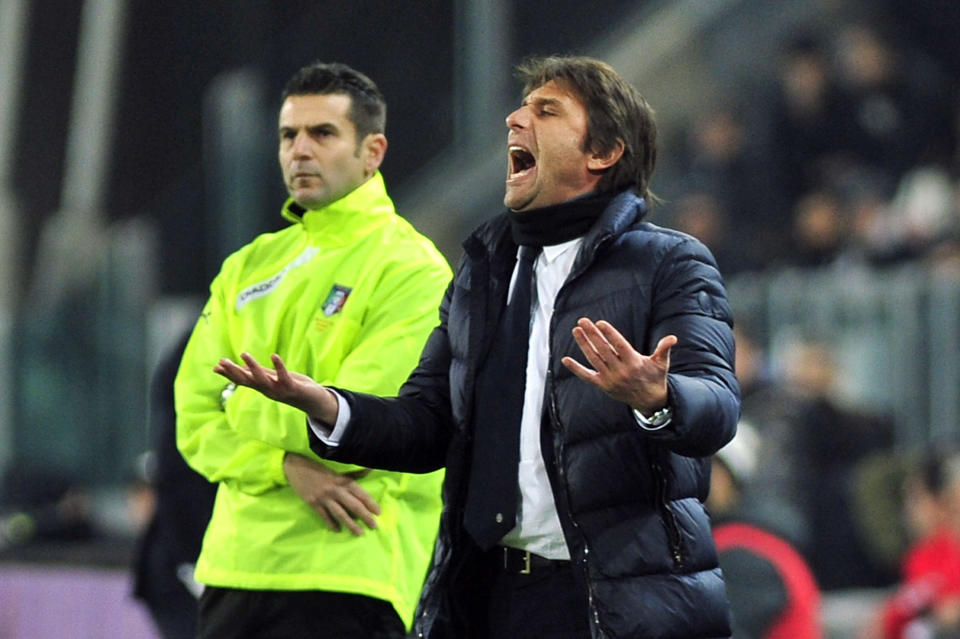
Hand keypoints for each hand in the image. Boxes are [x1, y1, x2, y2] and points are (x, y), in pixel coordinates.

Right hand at [214, 352, 338, 423]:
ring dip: (253, 368)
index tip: (215, 367)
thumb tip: (242, 367)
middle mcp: (268, 390)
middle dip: (234, 372)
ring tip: (243, 353)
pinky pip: (284, 377)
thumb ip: (259, 374)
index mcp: (263, 387)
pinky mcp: (293, 388)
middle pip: (248, 381)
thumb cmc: (293, 387)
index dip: (229, 374)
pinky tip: (273, 355)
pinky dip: (279, 367)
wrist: (314, 402)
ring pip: (263, 380)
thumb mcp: (273, 379)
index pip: (242, 380)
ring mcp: (279, 390)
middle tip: (221, 361)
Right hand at [283, 452, 380, 535]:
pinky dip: (331, 524)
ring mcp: (324, 497)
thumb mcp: (338, 471)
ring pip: (340, 513)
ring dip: (351, 524)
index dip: (371, 503)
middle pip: (353, 505)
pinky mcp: (313, 503)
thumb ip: (355, 474)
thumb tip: (372, 469)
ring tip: (359, 533)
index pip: (361, 493)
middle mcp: (335, 489)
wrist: (296, 467)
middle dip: (365, 517)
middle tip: (374, 526)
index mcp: (343, 480)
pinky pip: (324, 516)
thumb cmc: (320, 470)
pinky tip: (338, 530)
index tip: (379, 512)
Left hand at [561, 318, 675, 414]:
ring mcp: (610, 379)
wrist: (649, 402)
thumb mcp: (661, 363)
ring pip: (594, 359)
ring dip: (584, 344)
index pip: (619, 346)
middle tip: (582, 321)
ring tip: (576, 330)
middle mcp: (620, 371)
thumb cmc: (655, 378)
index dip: (610, 334)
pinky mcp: (603, 386)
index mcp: (634, 363)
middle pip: (603, 350)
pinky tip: (564, 360)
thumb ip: (664, 349)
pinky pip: (587, 376)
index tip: (600, 323)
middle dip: (592, 334)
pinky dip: (576, 369)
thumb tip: (673, 338)